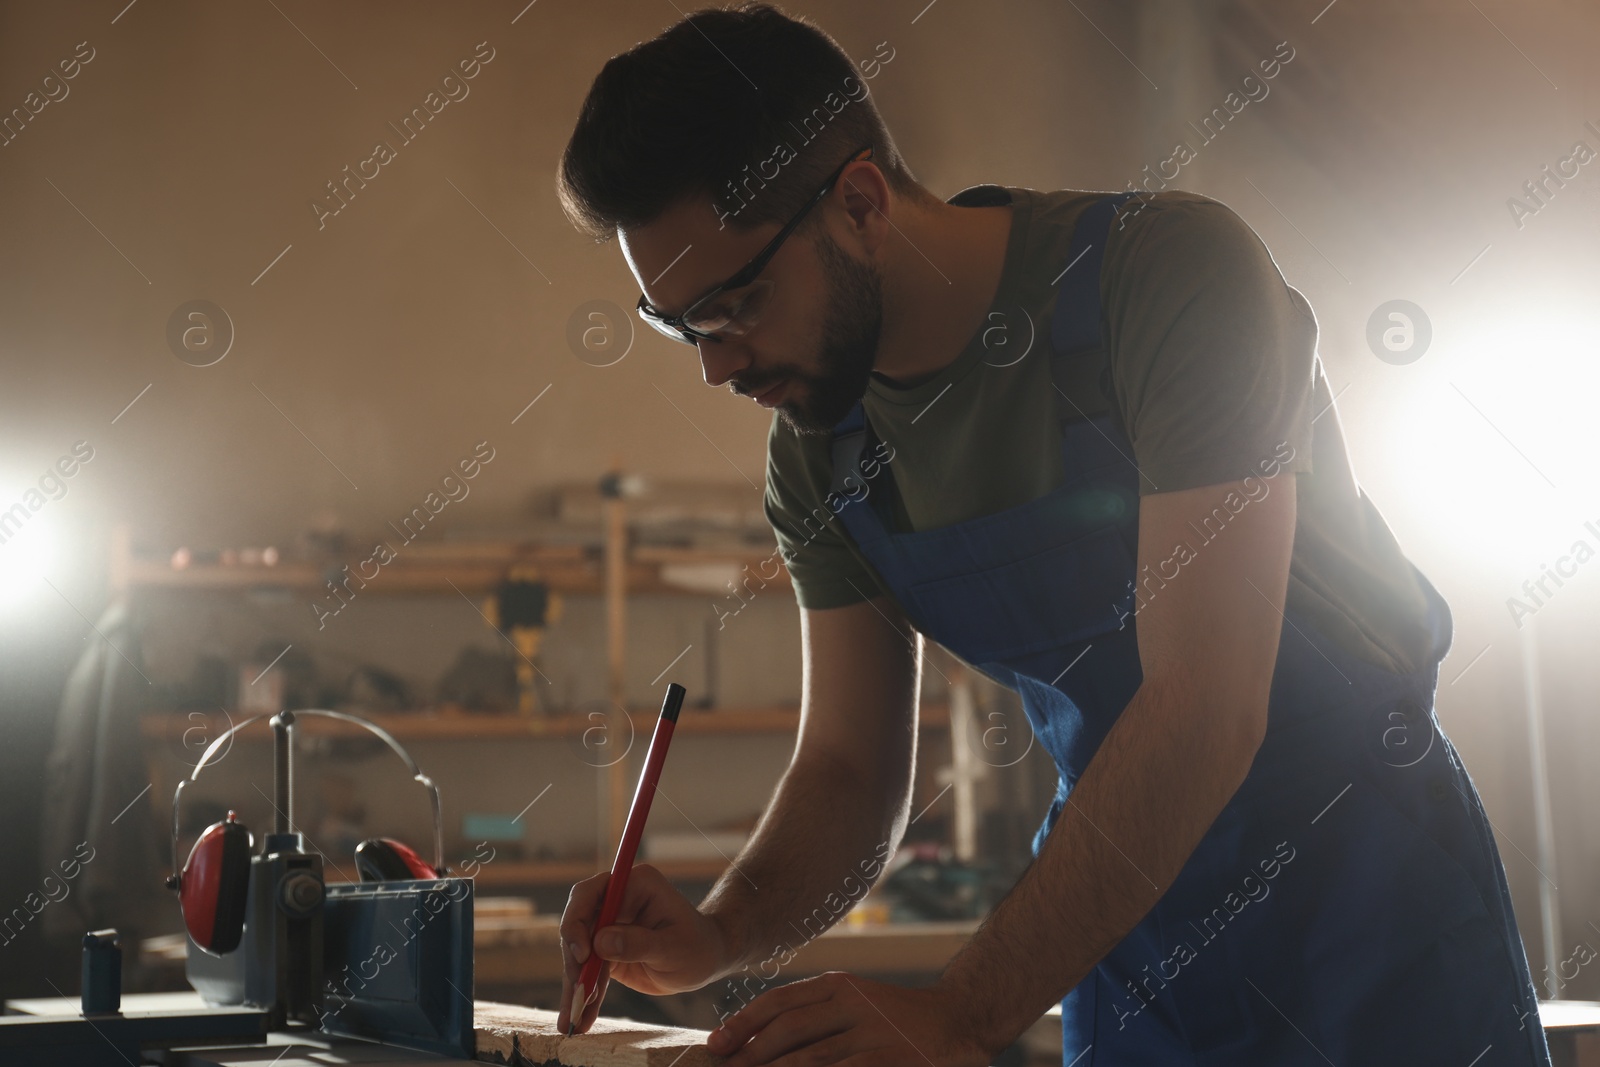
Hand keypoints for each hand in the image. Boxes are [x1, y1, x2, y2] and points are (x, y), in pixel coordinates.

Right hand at [556, 863, 731, 1033]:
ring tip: (573, 1020)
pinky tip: (581, 1019)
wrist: (706, 961)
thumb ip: (639, 944)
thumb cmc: (698, 946)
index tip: (583, 955)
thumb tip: (599, 943)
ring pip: (578, 953)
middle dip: (573, 963)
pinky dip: (584, 995)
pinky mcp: (606, 951)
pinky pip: (588, 972)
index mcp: (634, 885)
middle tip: (578, 996)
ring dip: (575, 986)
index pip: (590, 894)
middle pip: (577, 926)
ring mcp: (609, 926)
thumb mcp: (674, 948)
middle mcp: (616, 901)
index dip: (577, 921)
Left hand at [708, 972, 992, 1066]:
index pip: (780, 1001)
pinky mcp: (890, 1060)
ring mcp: (873, 1034)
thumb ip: (815, 1018)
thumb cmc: (898, 1020)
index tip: (715, 1045)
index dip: (744, 1023)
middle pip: (788, 1030)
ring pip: (809, 1058)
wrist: (961, 1019)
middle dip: (750, 1055)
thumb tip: (757, 1044)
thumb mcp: (856, 1005)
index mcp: (839, 987)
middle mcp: (852, 1006)